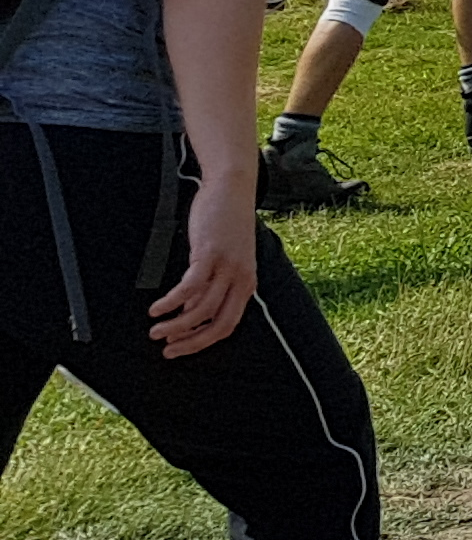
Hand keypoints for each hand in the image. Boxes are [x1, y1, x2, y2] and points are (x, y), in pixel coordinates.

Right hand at [150, 180, 259, 358]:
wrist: (233, 189)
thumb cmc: (225, 225)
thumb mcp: (224, 260)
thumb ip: (210, 286)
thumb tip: (188, 312)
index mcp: (247, 284)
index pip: (227, 325)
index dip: (202, 342)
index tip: (180, 348)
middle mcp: (241, 279)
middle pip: (218, 324)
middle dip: (191, 342)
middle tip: (167, 349)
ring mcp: (227, 267)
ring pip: (202, 310)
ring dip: (176, 325)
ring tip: (155, 330)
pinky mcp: (210, 254)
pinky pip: (190, 287)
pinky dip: (172, 302)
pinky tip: (156, 308)